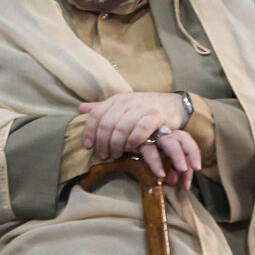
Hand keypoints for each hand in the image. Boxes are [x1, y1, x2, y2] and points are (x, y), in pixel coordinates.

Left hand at [79, 93, 199, 187]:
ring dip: (116, 145)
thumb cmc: (144, 109)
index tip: (88, 145)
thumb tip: (80, 109)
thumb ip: (102, 109)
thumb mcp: (122, 106)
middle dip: (102, 142)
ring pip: (121, 128)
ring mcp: (142, 107)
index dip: (89, 131)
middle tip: (103, 155)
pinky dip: (133, 141)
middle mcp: (127, 101)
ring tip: (116, 154)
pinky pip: (140, 130)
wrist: (173, 105)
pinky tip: (131, 149)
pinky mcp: (156, 116)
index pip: (96, 114)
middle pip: (107, 124)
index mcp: (116, 99)